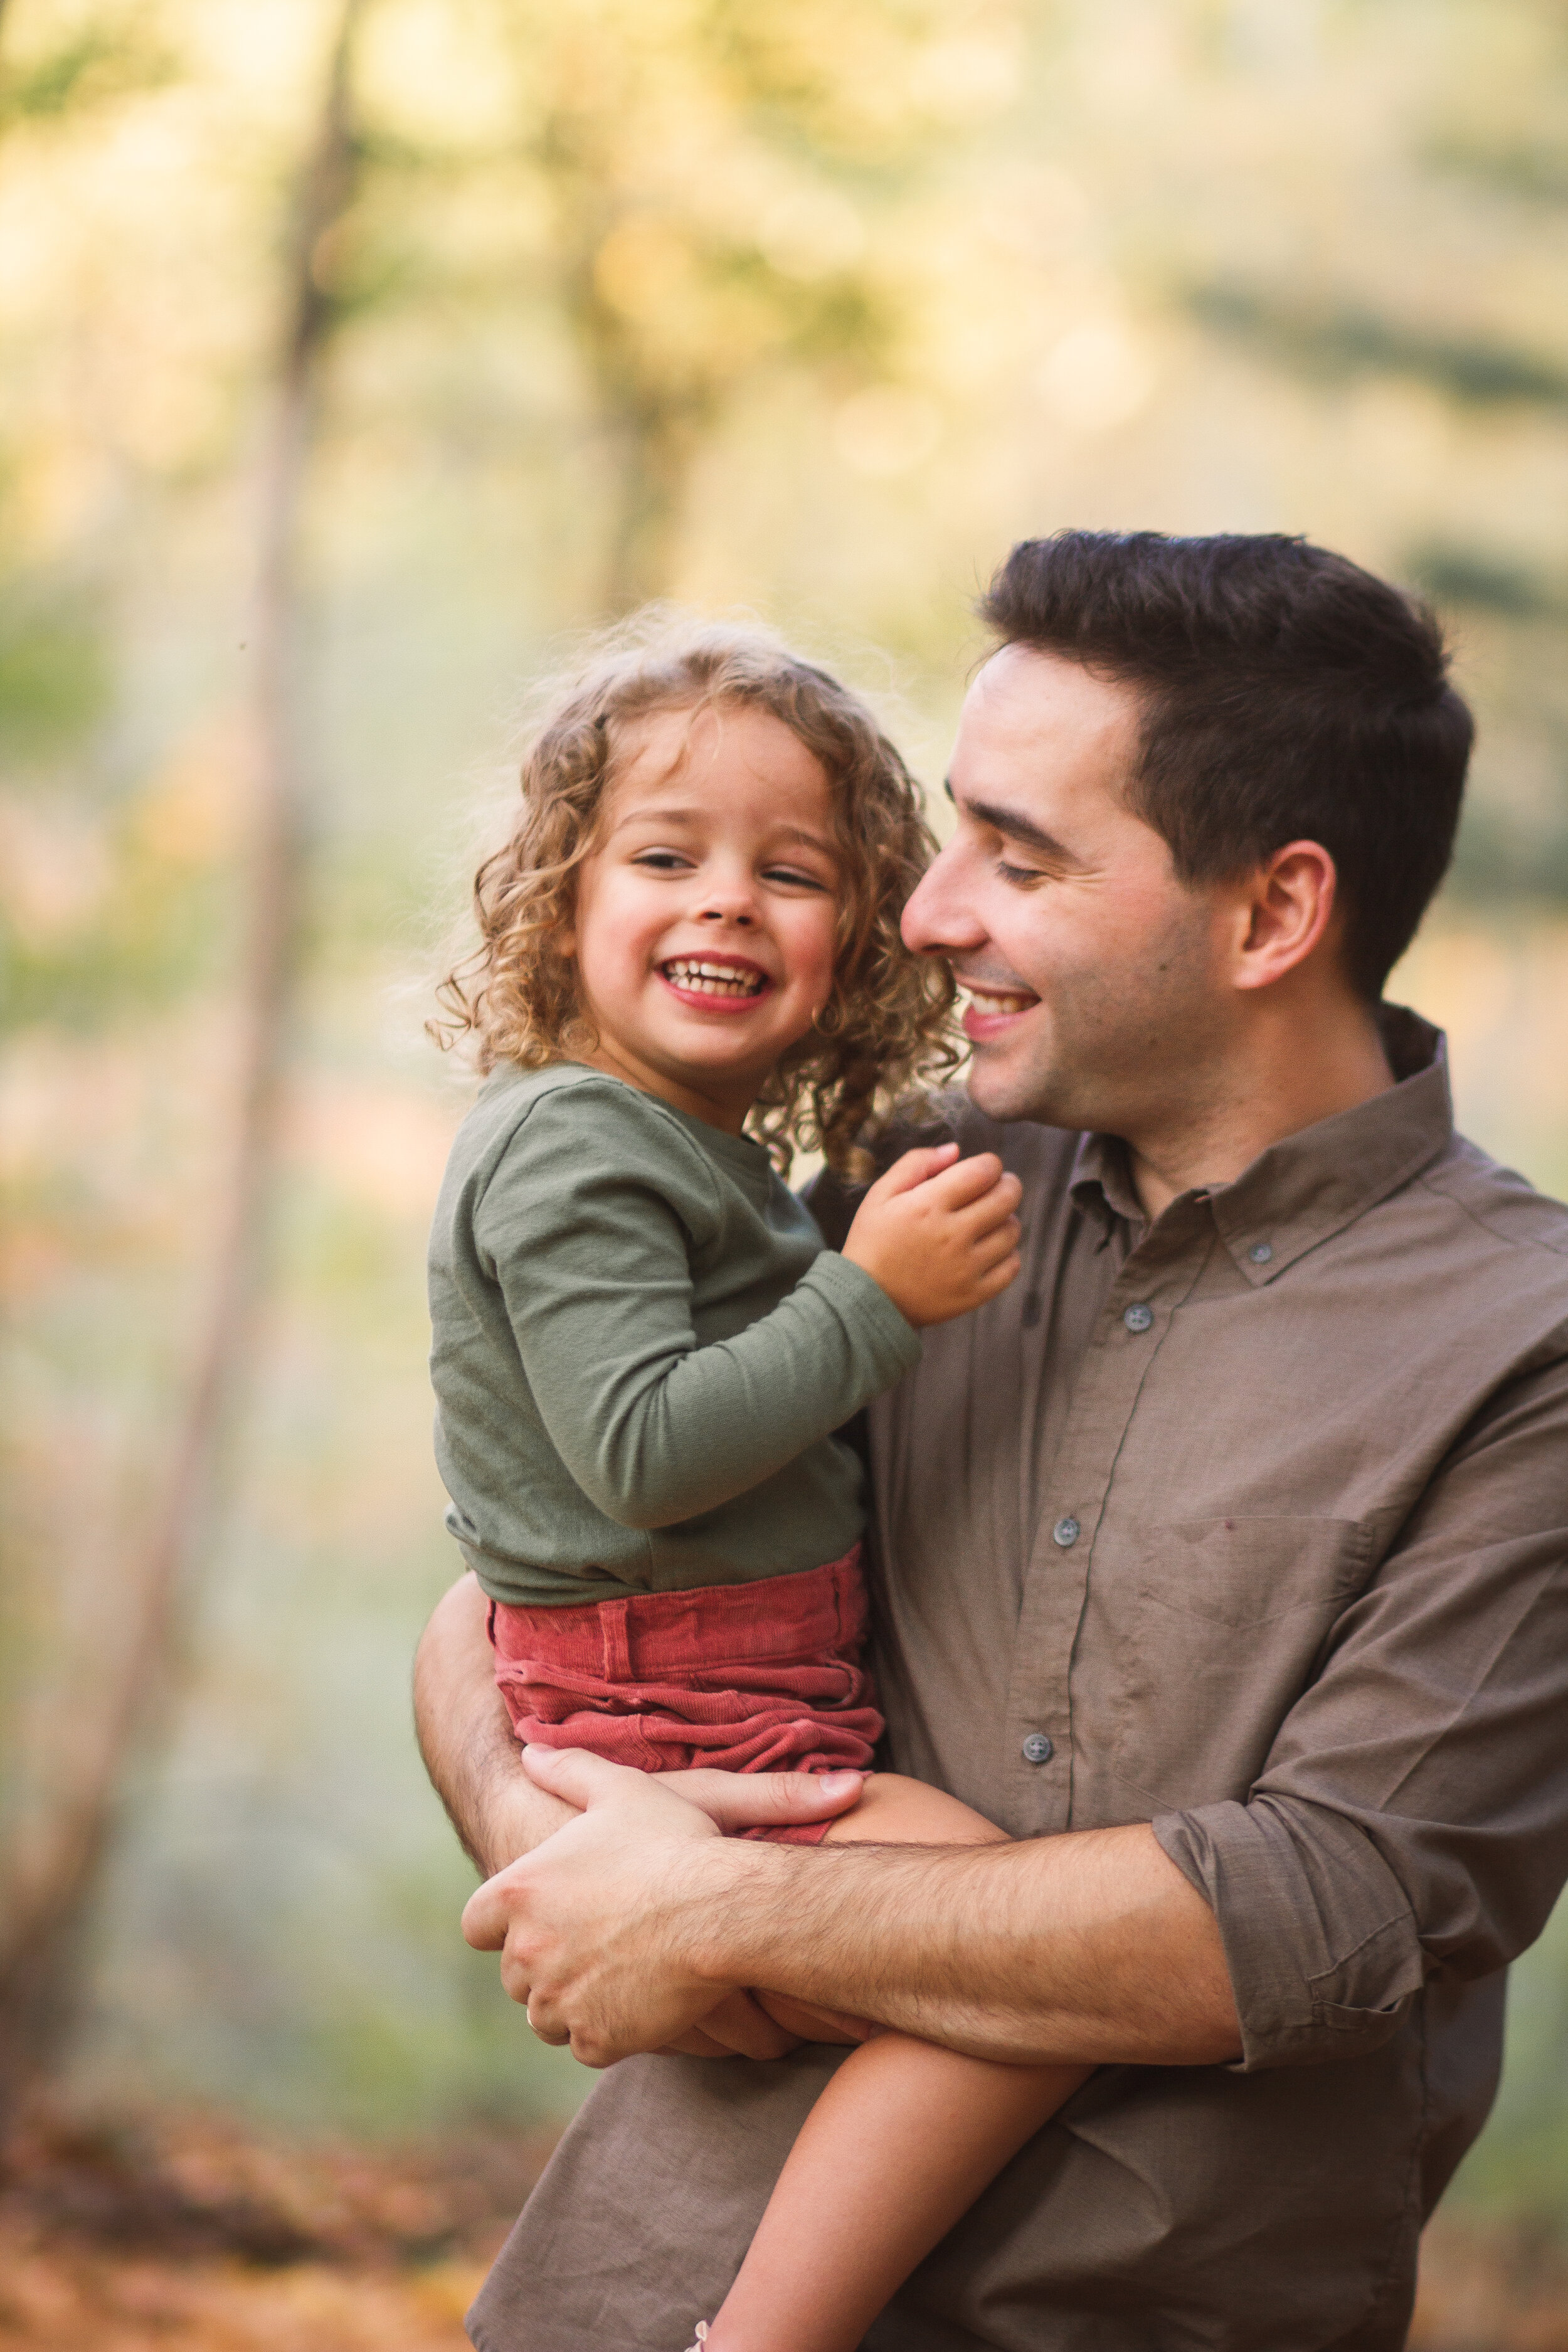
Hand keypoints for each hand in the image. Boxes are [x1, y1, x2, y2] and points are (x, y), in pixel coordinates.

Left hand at [461, 1748, 846, 2065]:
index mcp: (518, 1892)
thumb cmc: (671, 1843)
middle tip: (592, 1943)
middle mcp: (526, 1952)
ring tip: (615, 1974)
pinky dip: (606, 2030)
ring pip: (545, 2017)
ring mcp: (559, 2001)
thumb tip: (530, 1753)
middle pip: (514, 1973)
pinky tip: (639, 2001)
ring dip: (569, 2002)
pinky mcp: (597, 2038)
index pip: (476, 1923)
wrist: (720, 1908)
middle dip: (544, 1963)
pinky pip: (587, 2044)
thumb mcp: (620, 1789)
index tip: (534, 1919)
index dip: (501, 1923)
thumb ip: (569, 1770)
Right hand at [842, 1144, 1021, 1326]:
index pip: (984, 1171)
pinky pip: (1011, 1266)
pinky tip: (989, 1250)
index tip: (982, 1170)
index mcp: (929, 1205)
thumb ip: (916, 1164)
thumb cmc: (872, 1242)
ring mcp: (966, 1267)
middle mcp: (952, 1235)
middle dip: (1007, 1185)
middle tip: (996, 1189)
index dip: (990, 1164)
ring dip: (1006, 1220)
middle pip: (1007, 1198)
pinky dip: (1007, 1254)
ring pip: (1012, 1231)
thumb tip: (955, 1150)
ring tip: (989, 1221)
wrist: (865, 1300)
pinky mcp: (973, 1294)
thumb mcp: (881, 1194)